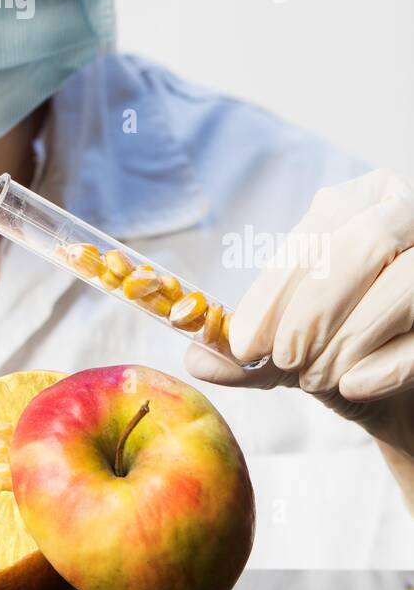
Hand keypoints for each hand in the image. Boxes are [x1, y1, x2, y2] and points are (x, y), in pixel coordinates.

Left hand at [185, 168, 413, 505]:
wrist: (400, 389)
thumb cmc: (343, 346)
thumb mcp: (288, 346)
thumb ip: (245, 355)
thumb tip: (196, 359)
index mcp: (359, 200)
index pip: (317, 230)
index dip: (275, 287)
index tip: (243, 342)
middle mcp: (406, 212)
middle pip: (363, 243)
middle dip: (314, 307)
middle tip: (282, 359)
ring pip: (405, 283)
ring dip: (351, 337)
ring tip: (316, 377)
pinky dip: (388, 365)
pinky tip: (352, 388)